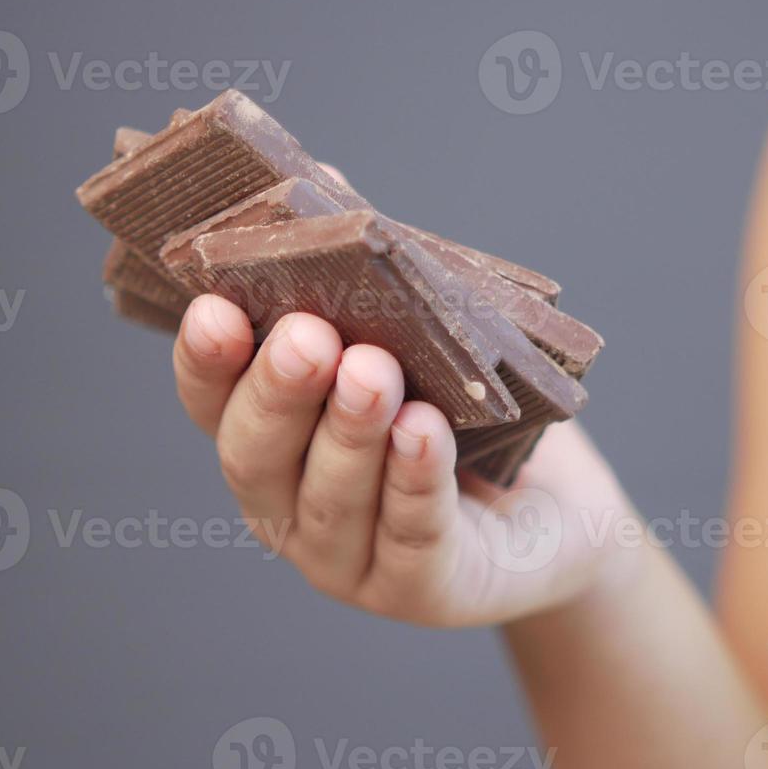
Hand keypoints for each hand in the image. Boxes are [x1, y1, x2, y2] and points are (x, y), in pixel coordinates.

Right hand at [172, 294, 635, 626]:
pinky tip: (424, 430)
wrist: (560, 515)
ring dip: (348, 433)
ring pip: (331, 499)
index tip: (213, 305)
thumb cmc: (474, 419)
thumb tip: (323, 178)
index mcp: (274, 446)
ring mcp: (350, 563)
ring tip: (371, 370)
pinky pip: (413, 533)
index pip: (214, 404)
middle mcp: (292, 511)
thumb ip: (365, 281)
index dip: (207, 360)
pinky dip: (415, 478)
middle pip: (257, 458)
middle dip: (279, 391)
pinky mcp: (424, 591)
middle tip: (306, 334)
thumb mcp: (423, 345)